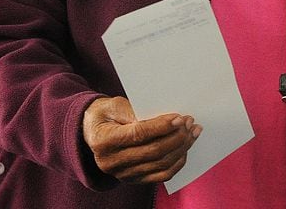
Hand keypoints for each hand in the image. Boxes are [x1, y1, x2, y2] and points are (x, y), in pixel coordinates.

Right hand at [82, 96, 201, 183]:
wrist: (93, 132)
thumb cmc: (106, 115)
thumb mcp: (114, 105)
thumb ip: (135, 111)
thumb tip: (164, 119)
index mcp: (104, 141)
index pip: (139, 135)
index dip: (162, 126)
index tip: (180, 118)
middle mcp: (111, 162)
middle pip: (153, 151)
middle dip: (177, 136)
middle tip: (190, 122)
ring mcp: (123, 174)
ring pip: (161, 164)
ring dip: (181, 147)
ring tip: (192, 132)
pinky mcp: (134, 179)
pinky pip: (162, 175)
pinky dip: (177, 162)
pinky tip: (185, 148)